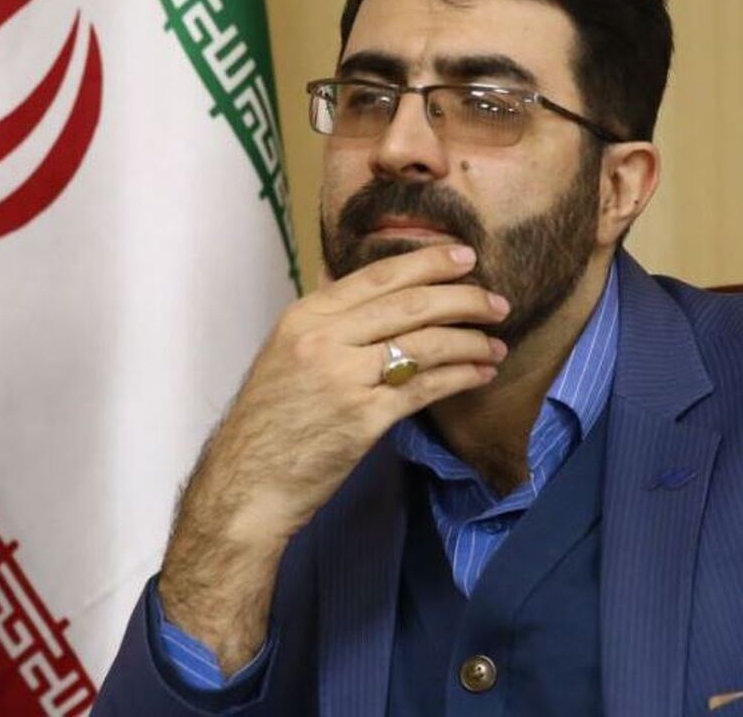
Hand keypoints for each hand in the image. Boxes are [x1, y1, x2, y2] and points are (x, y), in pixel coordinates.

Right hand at [158, 244, 508, 672]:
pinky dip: (461, 376)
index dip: (427, 263)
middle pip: (410, 305)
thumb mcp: (285, 352)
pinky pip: (425, 387)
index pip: (377, 276)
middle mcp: (324, 339)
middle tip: (497, 303)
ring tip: (496, 343)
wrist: (245, 483)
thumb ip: (328, 320)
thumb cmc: (269, 420)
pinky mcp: (365, 419)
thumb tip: (366, 287)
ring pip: (425, 343)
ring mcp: (345, 378)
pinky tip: (481, 373)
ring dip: (470, 340)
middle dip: (463, 299)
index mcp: (305, 316)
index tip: (465, 257)